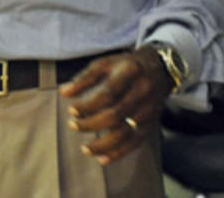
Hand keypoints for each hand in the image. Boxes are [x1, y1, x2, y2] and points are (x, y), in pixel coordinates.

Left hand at [60, 48, 174, 165]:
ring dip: (104, 144)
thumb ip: (84, 78)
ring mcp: (149, 110)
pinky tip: (102, 159)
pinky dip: (119, 153)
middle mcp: (142, 91)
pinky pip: (136, 142)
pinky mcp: (152, 123)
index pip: (108, 93)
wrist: (160, 69)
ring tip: (85, 149)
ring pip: (127, 132)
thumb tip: (64, 92)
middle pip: (116, 114)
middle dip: (92, 124)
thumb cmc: (125, 66)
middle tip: (73, 125)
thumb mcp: (105, 63)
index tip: (72, 110)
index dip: (88, 104)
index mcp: (129, 72)